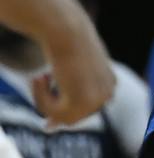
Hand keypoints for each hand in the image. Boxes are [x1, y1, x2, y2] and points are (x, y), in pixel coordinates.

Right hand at [32, 0, 115, 125]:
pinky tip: (40, 77)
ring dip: (43, 100)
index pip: (84, 110)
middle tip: (39, 80)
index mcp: (110, 84)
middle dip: (51, 104)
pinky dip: (40, 98)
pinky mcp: (81, 102)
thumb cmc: (67, 45)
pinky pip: (53, 114)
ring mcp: (97, 100)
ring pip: (61, 118)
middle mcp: (108, 94)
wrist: (68, 30)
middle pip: (73, 118)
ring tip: (40, 77)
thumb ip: (66, 97)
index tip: (48, 113)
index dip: (62, 108)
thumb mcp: (73, 71)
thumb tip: (50, 127)